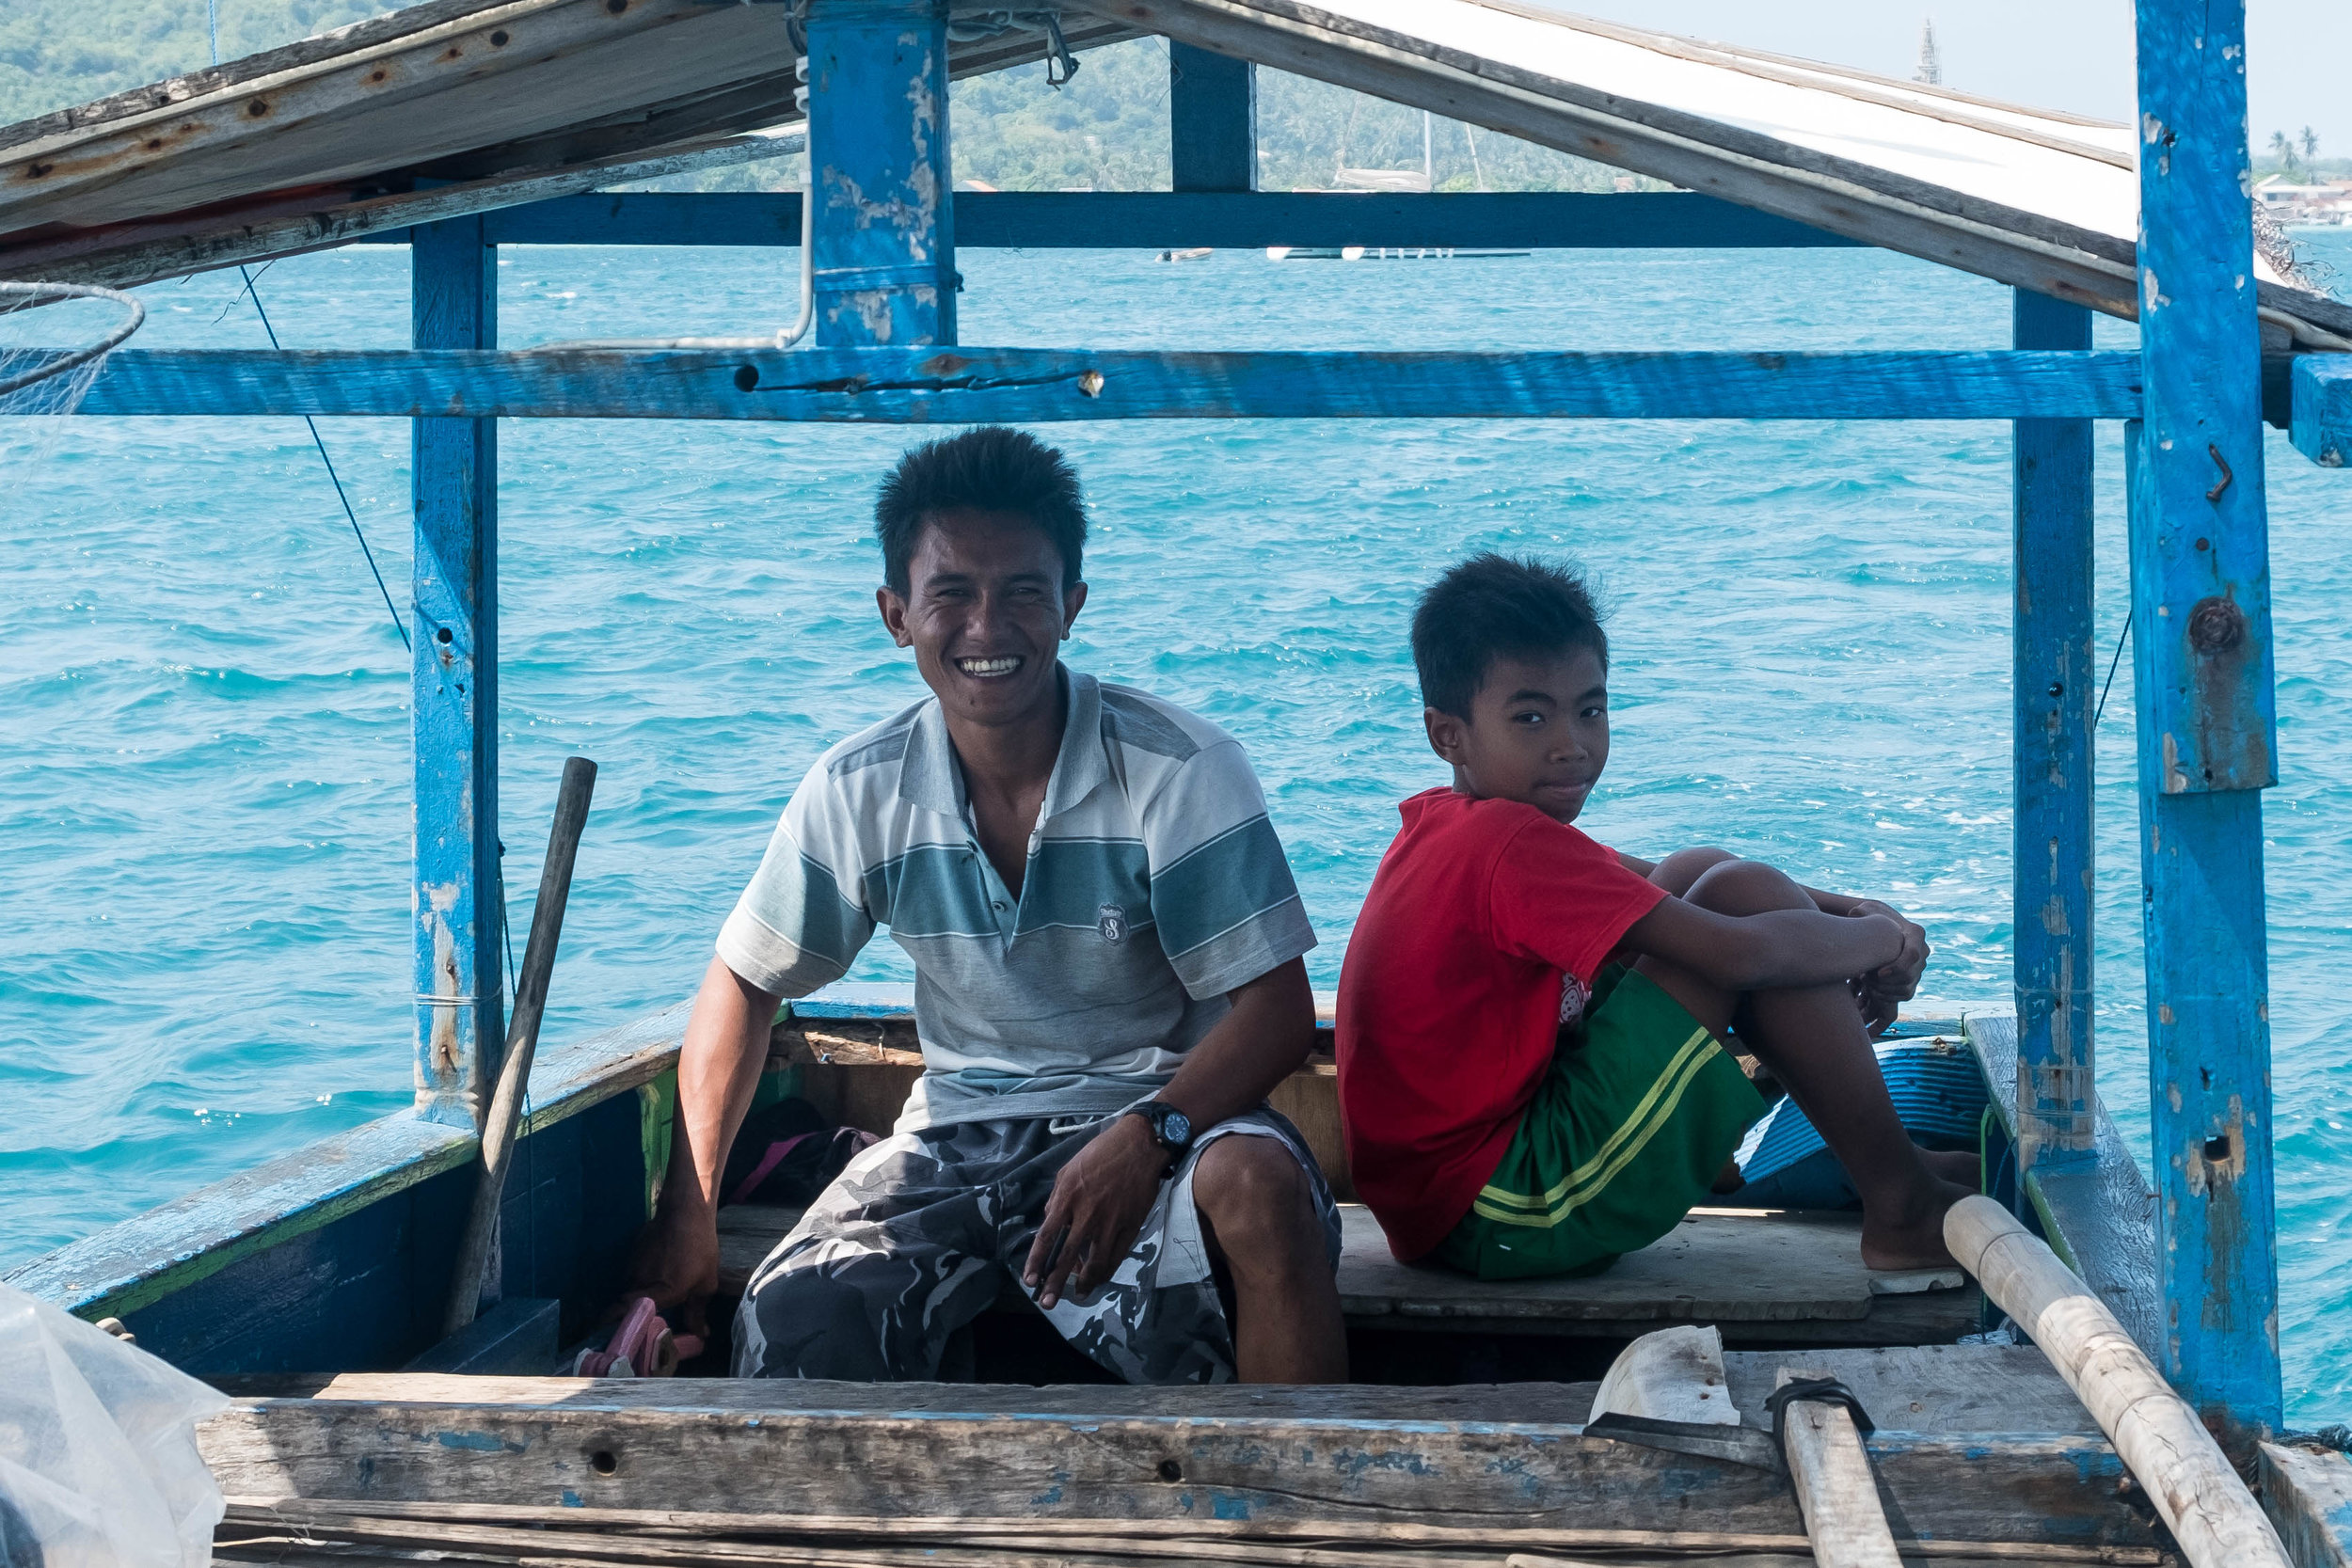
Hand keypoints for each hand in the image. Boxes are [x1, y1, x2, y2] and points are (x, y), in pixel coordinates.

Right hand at [621, 1193, 718, 1340]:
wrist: (685, 1210)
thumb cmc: (700, 1248)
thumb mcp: (706, 1282)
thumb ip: (697, 1311)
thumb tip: (701, 1335)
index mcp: (658, 1293)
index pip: (625, 1314)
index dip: (614, 1326)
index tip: (611, 1336)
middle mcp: (639, 1282)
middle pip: (627, 1305)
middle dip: (632, 1314)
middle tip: (641, 1321)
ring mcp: (632, 1266)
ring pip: (630, 1289)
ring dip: (638, 1293)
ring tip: (654, 1294)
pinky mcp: (631, 1254)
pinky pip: (633, 1273)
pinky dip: (641, 1277)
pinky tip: (656, 1272)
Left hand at [1023, 1113, 1171, 1309]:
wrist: (1139, 1145)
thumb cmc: (1101, 1152)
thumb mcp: (1068, 1170)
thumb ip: (1056, 1198)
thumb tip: (1050, 1221)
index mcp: (1067, 1198)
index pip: (1047, 1237)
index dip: (1037, 1262)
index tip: (1030, 1281)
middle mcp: (1086, 1214)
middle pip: (1066, 1257)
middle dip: (1054, 1284)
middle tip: (1047, 1303)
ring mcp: (1110, 1223)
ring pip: (1094, 1263)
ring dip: (1083, 1284)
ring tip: (1077, 1295)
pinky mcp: (1130, 1226)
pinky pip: (1116, 1256)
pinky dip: (1106, 1271)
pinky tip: (1099, 1278)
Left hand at [1848, 899, 1927, 1035]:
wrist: (1878, 930)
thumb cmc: (1869, 918)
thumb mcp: (1865, 911)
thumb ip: (1861, 913)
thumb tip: (1856, 915)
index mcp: (1915, 933)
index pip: (1913, 955)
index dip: (1897, 967)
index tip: (1878, 972)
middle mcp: (1923, 950)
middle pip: (1910, 975)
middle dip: (1886, 981)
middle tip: (1865, 979)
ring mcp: (1920, 966)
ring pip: (1907, 987)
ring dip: (1885, 990)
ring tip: (1865, 983)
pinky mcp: (1914, 979)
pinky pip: (1905, 994)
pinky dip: (1888, 996)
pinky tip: (1870, 990)